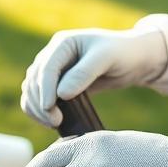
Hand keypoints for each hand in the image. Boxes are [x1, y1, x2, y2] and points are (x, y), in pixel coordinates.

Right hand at [19, 28, 167, 127]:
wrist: (135, 58)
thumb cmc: (123, 53)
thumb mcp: (106, 58)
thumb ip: (84, 73)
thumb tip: (61, 94)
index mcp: (63, 43)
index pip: (46, 68)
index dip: (45, 90)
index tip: (50, 110)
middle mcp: (54, 54)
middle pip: (34, 80)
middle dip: (40, 102)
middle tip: (55, 122)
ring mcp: (55, 69)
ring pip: (32, 90)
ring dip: (36, 107)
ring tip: (53, 123)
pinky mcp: (59, 83)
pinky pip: (40, 97)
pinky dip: (40, 109)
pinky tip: (51, 121)